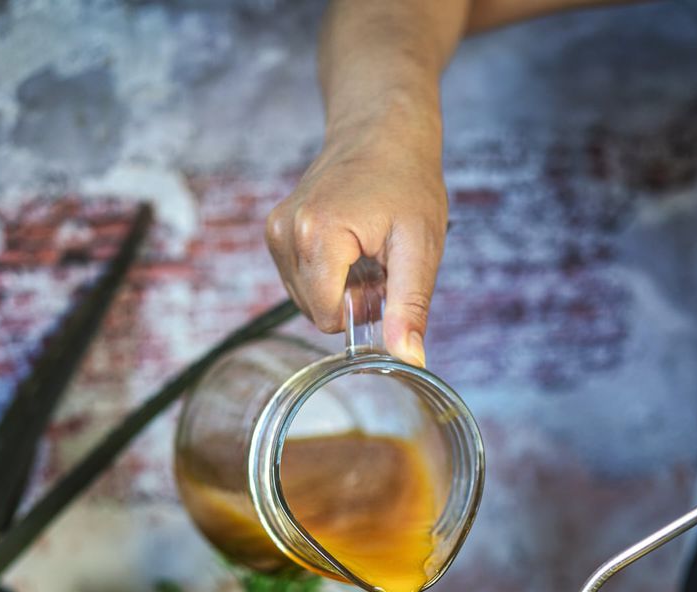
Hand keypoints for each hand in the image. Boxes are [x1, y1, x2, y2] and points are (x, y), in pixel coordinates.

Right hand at [266, 117, 447, 366]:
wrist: (383, 127)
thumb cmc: (407, 180)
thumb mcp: (420, 248)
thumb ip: (410, 307)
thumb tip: (409, 359)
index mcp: (316, 236)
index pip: (327, 316)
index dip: (362, 309)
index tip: (384, 275)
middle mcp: (285, 233)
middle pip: (315, 310)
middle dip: (350, 298)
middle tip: (378, 259)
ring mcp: (275, 230)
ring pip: (307, 298)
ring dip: (340, 286)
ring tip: (364, 248)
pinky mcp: (275, 230)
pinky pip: (301, 279)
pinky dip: (328, 273)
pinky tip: (349, 244)